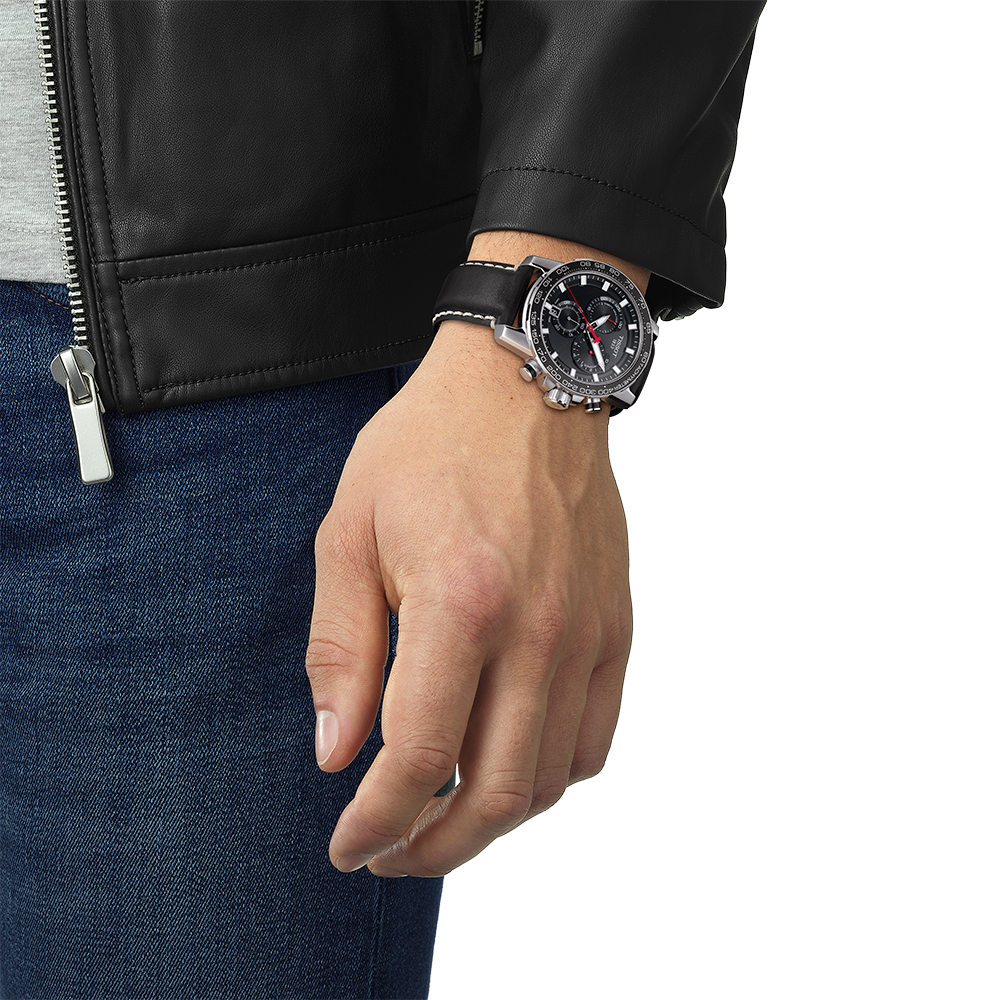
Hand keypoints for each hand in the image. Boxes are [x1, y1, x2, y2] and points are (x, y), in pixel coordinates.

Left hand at [305, 319, 633, 876]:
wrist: (525, 387)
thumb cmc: (435, 444)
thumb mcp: (351, 534)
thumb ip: (342, 651)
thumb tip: (336, 750)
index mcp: (460, 603)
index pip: (416, 756)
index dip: (375, 822)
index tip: (350, 845)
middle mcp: (536, 629)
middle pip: (493, 793)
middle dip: (432, 848)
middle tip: (393, 853)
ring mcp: (586, 633)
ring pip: (548, 779)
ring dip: (490, 820)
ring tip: (443, 814)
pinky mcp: (615, 628)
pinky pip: (593, 738)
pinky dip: (548, 776)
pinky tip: (508, 763)